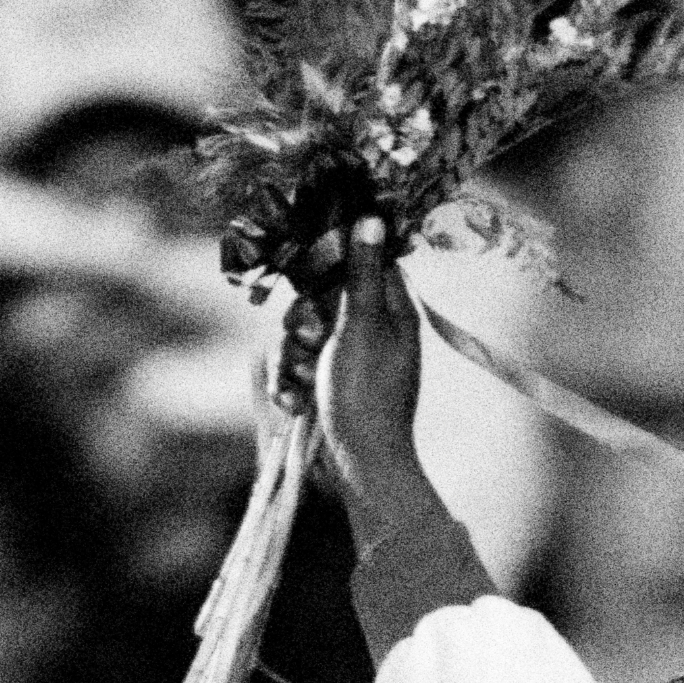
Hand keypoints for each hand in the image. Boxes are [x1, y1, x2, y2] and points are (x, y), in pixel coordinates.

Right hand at [279, 218, 427, 527]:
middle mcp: (371, 328)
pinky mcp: (327, 382)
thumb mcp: (363, 327)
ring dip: (294, 357)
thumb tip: (371, 217)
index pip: (358, 261)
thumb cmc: (367, 396)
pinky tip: (296, 401)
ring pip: (301, 332)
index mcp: (391, 309)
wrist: (361, 466)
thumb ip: (362, 274)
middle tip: (311, 343)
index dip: (328, 266)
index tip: (312, 278)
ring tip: (304, 383)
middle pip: (319, 297)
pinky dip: (292, 381)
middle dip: (304, 322)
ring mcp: (347, 357)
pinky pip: (297, 364)